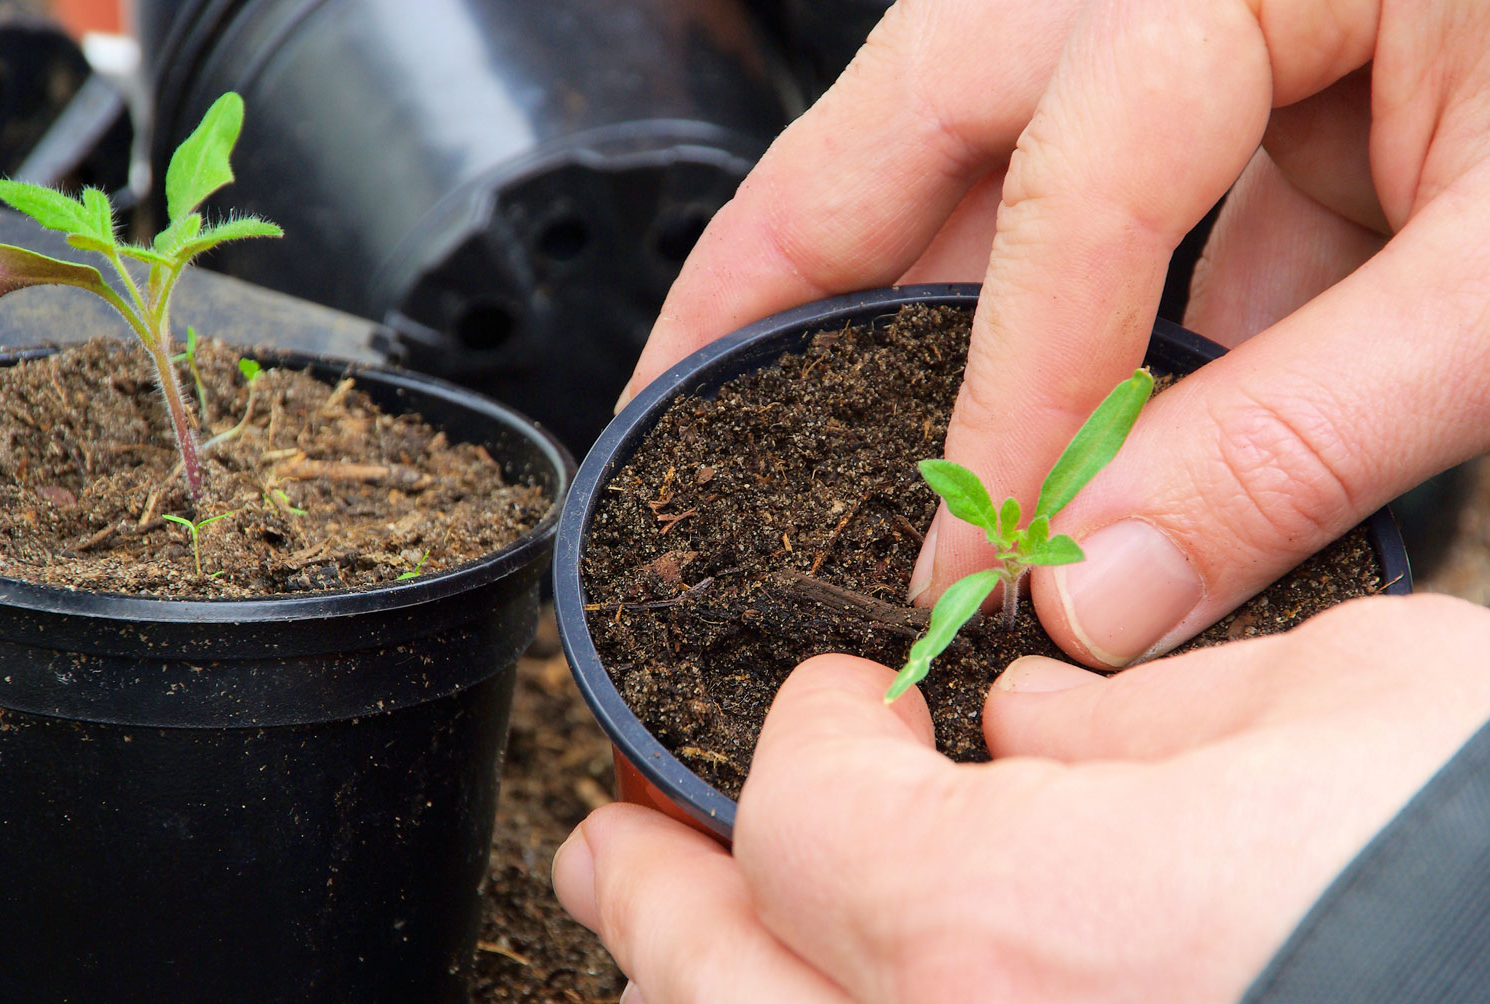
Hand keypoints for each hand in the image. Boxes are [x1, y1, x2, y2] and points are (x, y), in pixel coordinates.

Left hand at [554, 594, 1489, 1001]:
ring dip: (713, 997)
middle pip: (725, 989)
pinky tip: (835, 996)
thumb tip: (1042, 723)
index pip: (805, 814)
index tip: (841, 703)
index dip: (808, 735)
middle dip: (659, 903)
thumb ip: (1159, 719)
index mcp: (1034, 939)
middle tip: (617, 851)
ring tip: (674, 947)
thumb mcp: (1369, 709)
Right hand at [623, 0, 1489, 667]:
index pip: (1082, 189)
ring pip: (971, 132)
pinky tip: (1007, 384)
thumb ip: (1312, 427)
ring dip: (881, 271)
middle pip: (920, 101)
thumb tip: (1118, 580)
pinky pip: (1080, 173)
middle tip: (682, 380)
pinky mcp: (1224, 55)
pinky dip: (1034, 285)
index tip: (965, 557)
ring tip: (778, 386)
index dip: (1014, 393)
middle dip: (785, 249)